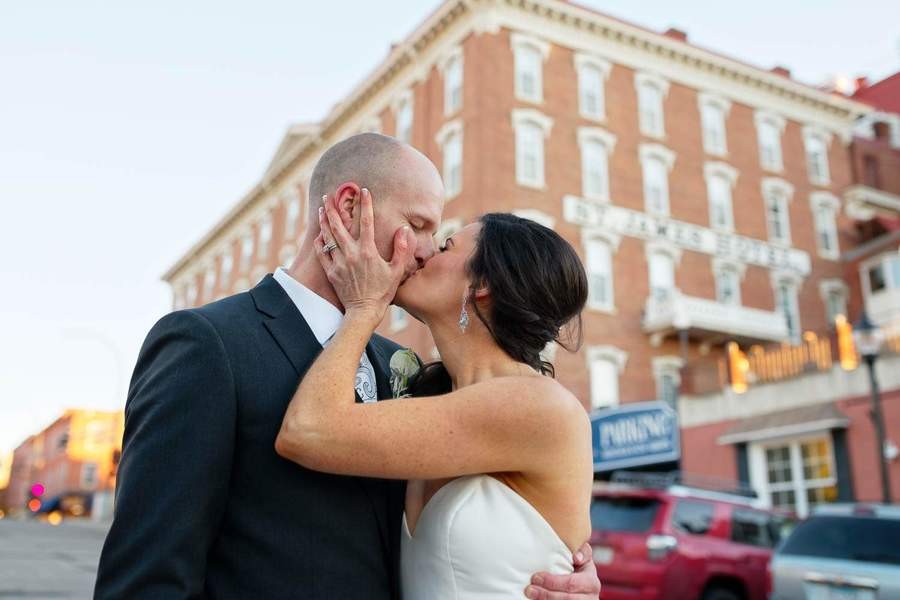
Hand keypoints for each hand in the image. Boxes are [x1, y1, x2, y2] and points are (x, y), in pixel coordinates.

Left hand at [316, 188, 416, 320]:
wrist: (364, 311)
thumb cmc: (382, 291)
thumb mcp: (397, 271)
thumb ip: (401, 249)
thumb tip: (403, 229)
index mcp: (368, 251)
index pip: (367, 222)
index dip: (366, 204)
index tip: (364, 191)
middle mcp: (351, 254)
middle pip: (339, 225)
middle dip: (334, 208)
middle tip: (329, 195)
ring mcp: (339, 262)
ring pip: (328, 237)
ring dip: (324, 221)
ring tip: (322, 209)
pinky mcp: (331, 272)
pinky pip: (322, 253)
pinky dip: (320, 242)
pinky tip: (319, 234)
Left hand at [525, 543, 600, 598]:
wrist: (584, 589)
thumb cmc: (580, 569)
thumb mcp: (584, 560)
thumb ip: (582, 552)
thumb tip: (576, 556)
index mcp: (591, 582)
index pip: (571, 583)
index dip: (552, 582)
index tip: (536, 577)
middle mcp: (590, 597)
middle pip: (566, 598)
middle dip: (545, 594)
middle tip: (529, 589)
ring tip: (530, 595)